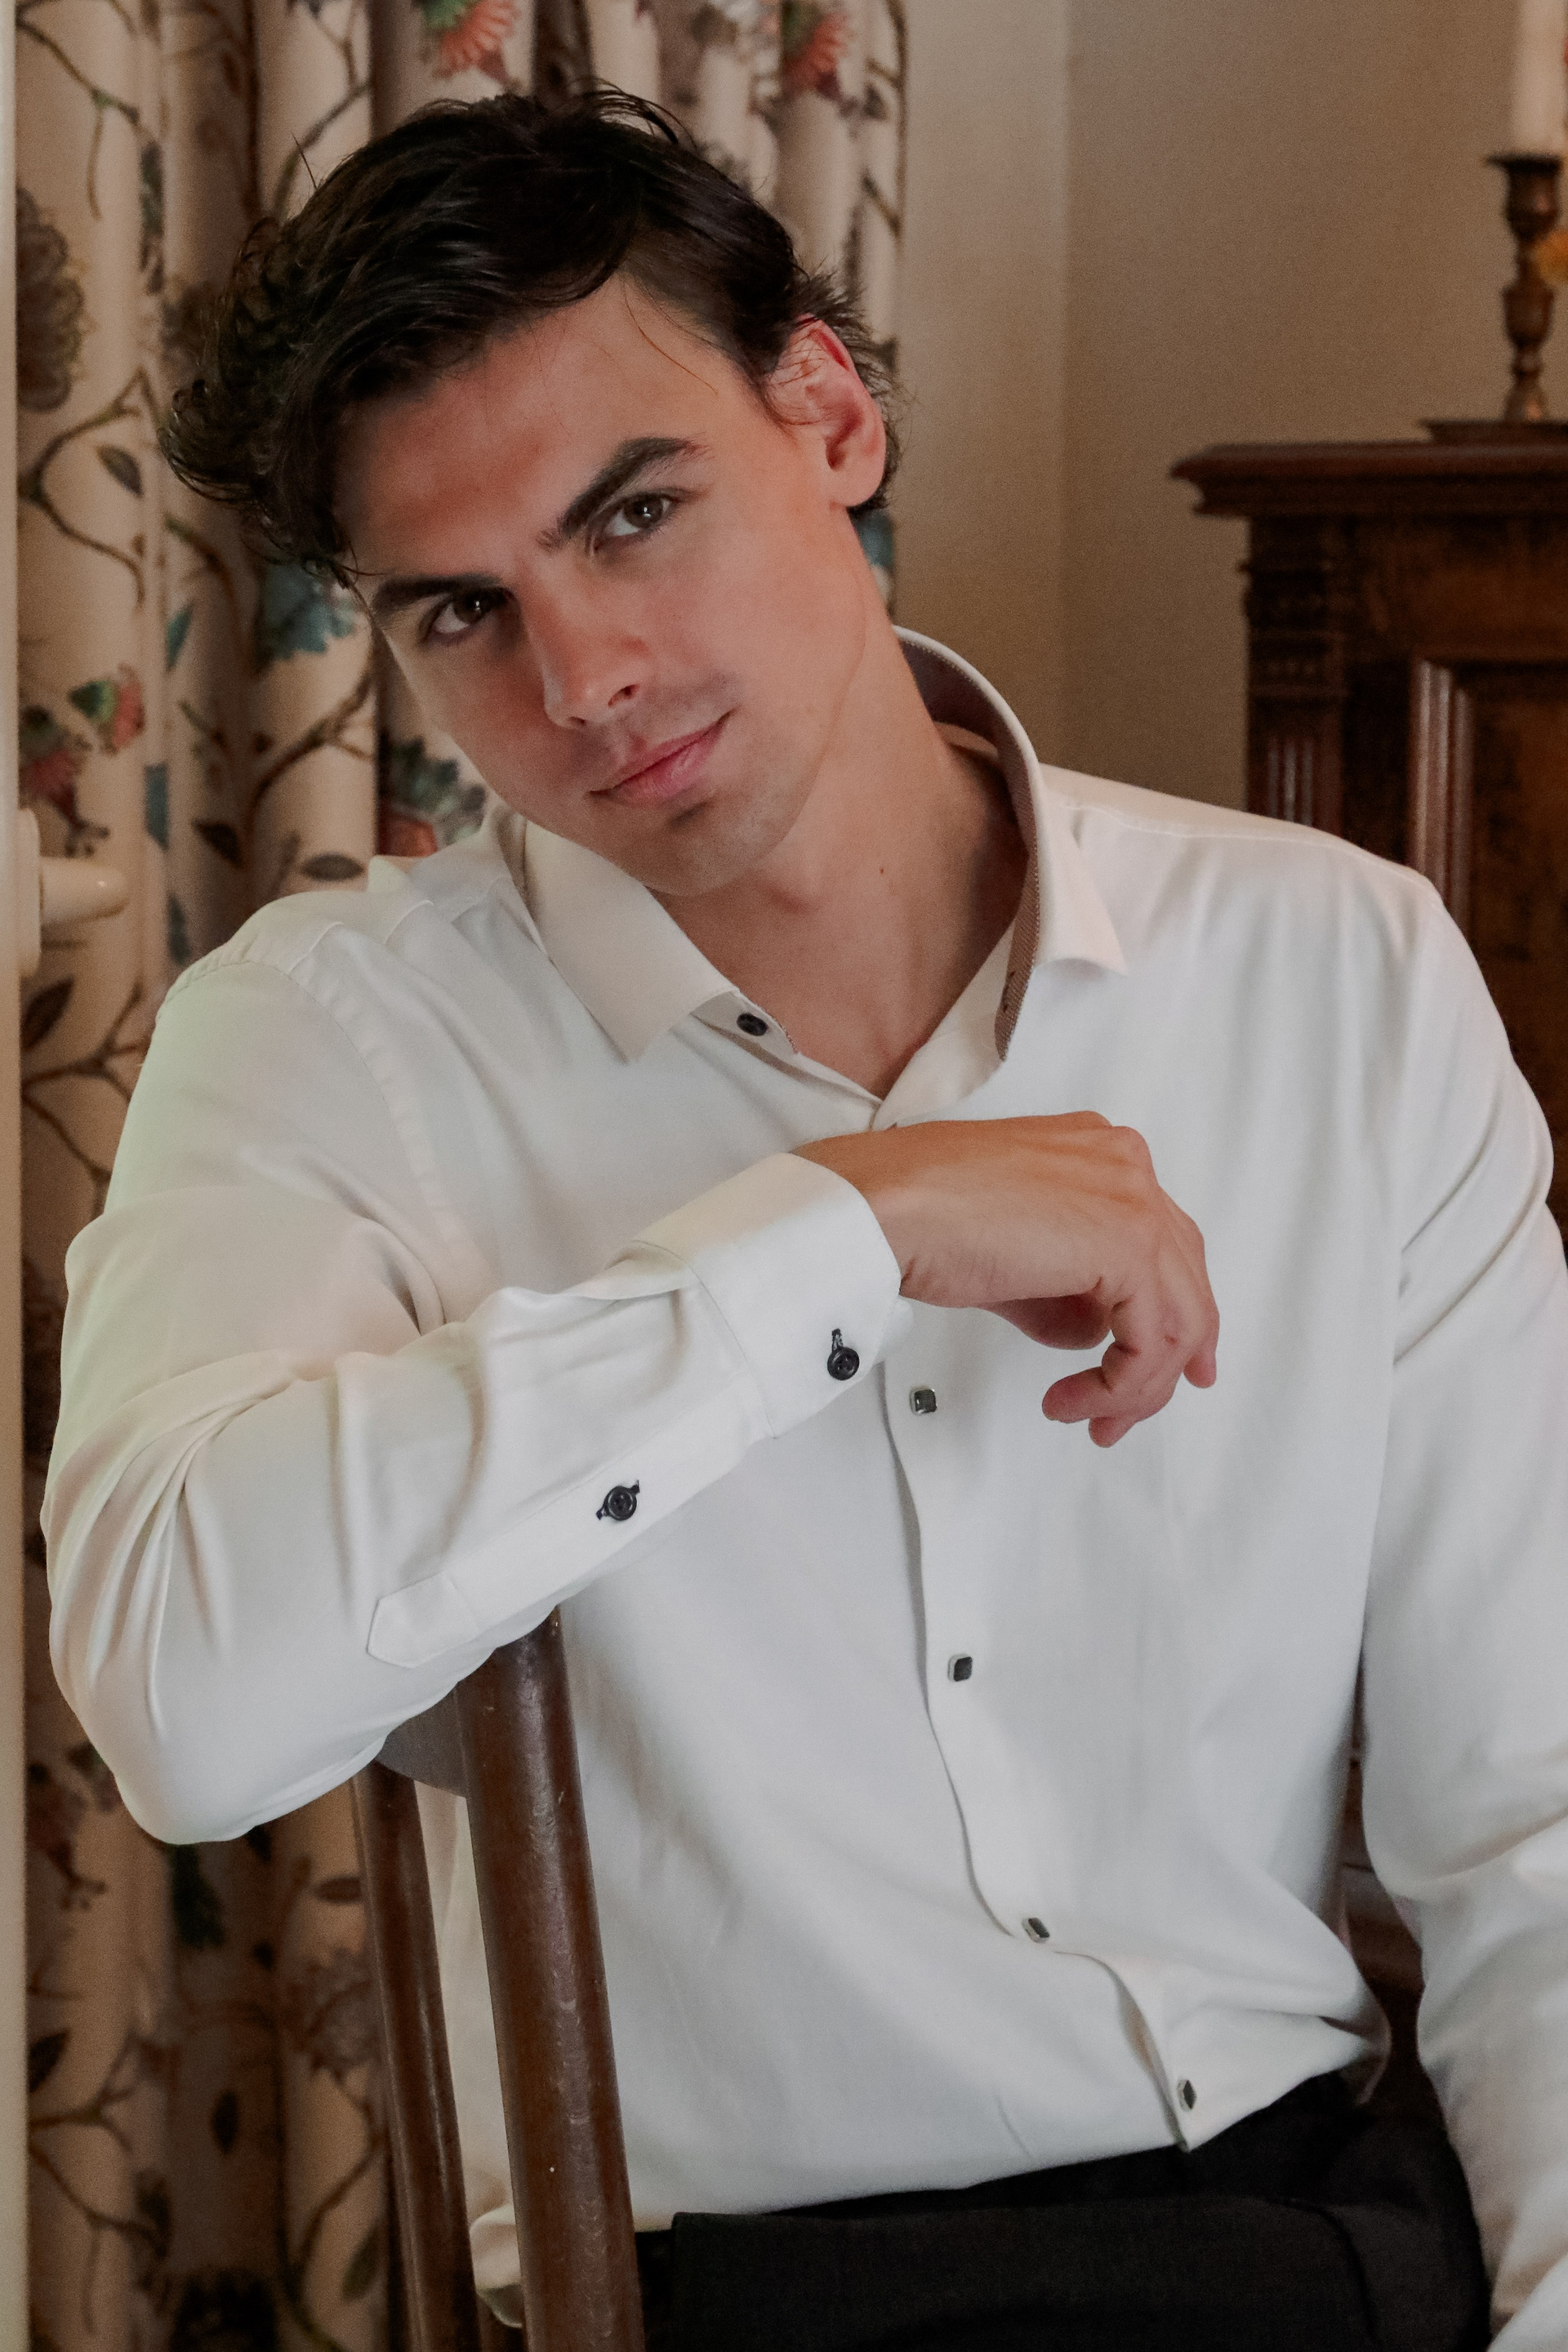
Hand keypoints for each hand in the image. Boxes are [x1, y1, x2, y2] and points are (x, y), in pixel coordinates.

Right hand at [797, 1115, 1217, 1446]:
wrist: (884, 1208)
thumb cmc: (919, 1219)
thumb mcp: (1013, 1258)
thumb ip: (1068, 1290)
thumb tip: (1094, 1332)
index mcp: (1101, 1155)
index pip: (1165, 1244)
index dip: (1169, 1314)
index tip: (1155, 1367)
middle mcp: (1126, 1167)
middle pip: (1185, 1280)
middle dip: (1162, 1363)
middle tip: (1123, 1414)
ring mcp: (1133, 1198)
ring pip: (1181, 1316)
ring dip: (1135, 1385)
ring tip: (1086, 1417)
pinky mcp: (1127, 1241)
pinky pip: (1153, 1337)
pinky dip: (1119, 1384)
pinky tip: (1071, 1399)